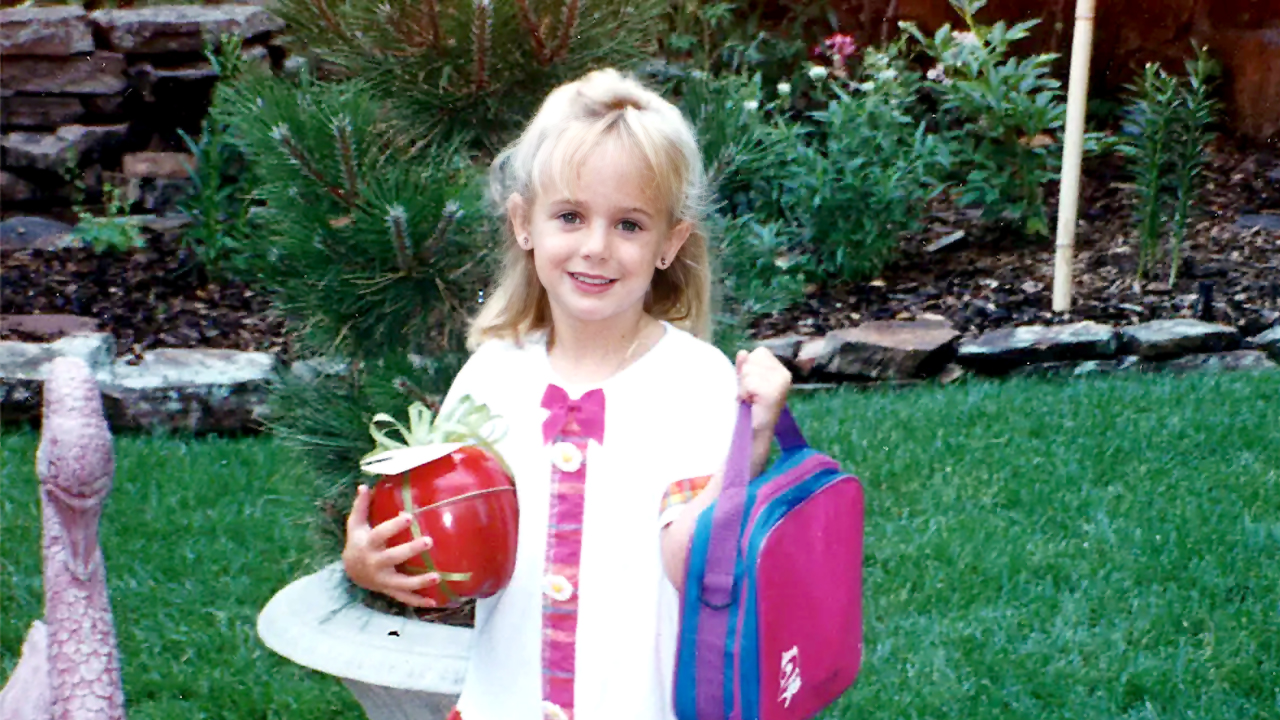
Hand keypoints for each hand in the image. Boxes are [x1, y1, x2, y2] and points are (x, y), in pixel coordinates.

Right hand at [342, 484, 440, 606]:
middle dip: (410, 550)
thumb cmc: (357, 542)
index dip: (393, 526)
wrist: (350, 571)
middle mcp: (375, 563)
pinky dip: (418, 601)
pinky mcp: (389, 590)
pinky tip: (435, 601)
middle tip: (428, 541)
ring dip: (419, 582)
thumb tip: (364, 485)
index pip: (380, 534)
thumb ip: (361, 506)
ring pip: (401, 583)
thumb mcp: (355, 525)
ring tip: (437, 576)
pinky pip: (404, 598)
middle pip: (393, 558)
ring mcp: (382, 580)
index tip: (408, 516)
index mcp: (368, 545)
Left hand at [736, 347, 791, 476]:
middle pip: (753, 359)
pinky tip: (750, 402)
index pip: (759, 353)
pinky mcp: (774, 392)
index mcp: (780, 370)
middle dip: (745, 376)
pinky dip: (744, 392)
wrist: (753, 432)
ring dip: (743, 385)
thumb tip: (742, 352)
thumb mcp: (746, 382)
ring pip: (749, 370)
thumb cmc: (750, 407)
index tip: (750, 386)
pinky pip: (749, 382)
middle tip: (749, 394)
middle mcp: (784, 374)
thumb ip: (745, 366)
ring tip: (749, 399)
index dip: (748, 367)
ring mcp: (781, 383)